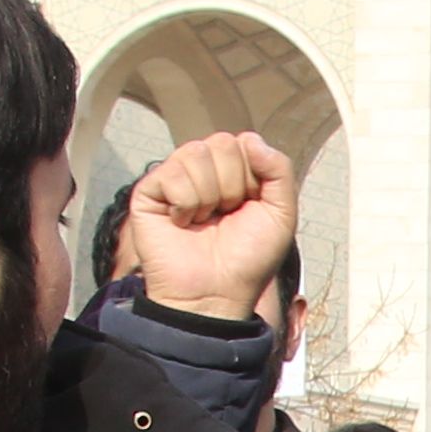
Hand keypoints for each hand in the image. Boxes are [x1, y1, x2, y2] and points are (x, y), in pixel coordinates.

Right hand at [115, 127, 299, 324]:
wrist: (216, 293)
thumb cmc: (247, 259)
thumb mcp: (281, 214)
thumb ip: (279, 170)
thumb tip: (250, 138)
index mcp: (235, 171)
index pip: (245, 143)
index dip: (253, 177)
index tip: (249, 208)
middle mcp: (203, 170)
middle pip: (221, 143)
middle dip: (232, 186)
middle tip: (225, 217)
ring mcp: (175, 178)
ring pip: (195, 152)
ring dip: (208, 196)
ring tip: (203, 221)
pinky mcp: (149, 191)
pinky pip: (171, 172)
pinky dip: (184, 203)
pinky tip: (182, 223)